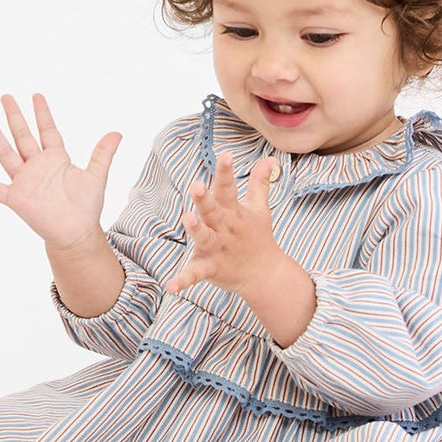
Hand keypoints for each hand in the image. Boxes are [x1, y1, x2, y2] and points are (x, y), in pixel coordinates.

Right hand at [0, 93, 121, 250]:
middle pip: (22, 136)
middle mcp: (37, 166)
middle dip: (15, 116)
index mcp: (56, 159)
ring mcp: (24, 181)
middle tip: (6, 96)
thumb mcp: (96, 176)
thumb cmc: (86, 206)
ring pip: (6, 153)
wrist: (76, 233)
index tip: (37, 95)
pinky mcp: (15, 198)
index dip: (42, 114)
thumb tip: (117, 132)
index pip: (47, 131)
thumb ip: (102, 154)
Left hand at [163, 150, 282, 297]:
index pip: (228, 188)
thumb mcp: (259, 209)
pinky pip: (195, 274)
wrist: (265, 275)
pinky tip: (170, 286)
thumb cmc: (257, 237)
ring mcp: (217, 248)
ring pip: (204, 237)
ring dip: (196, 229)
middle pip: (213, 210)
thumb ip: (260, 182)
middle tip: (197, 185)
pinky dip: (183, 280)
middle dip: (205, 199)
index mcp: (233, 212)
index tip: (225, 155)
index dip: (226, 171)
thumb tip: (270, 159)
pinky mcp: (211, 268)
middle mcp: (224, 228)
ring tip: (187, 219)